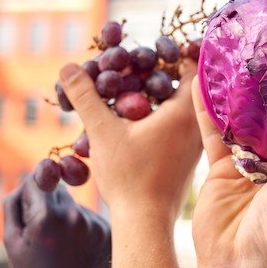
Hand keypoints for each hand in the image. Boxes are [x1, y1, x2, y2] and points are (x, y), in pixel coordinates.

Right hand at [3, 177, 110, 267]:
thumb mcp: (11, 240)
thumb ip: (15, 202)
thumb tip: (29, 176)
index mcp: (47, 216)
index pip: (40, 177)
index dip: (33, 190)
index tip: (34, 200)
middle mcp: (75, 216)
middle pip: (60, 191)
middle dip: (50, 206)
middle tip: (46, 237)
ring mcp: (96, 225)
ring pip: (77, 207)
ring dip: (68, 219)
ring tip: (64, 252)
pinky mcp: (110, 235)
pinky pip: (93, 220)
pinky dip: (85, 231)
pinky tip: (79, 254)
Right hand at [59, 61, 201, 222]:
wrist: (145, 222)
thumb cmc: (129, 177)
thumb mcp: (103, 132)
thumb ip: (86, 96)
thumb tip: (68, 67)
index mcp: (186, 111)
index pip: (190, 65)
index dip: (171, 51)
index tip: (151, 45)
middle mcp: (198, 125)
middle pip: (183, 85)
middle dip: (160, 73)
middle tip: (135, 66)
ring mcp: (195, 144)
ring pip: (181, 109)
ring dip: (159, 98)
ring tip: (131, 91)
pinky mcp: (187, 160)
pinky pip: (178, 128)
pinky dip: (161, 119)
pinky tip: (136, 122)